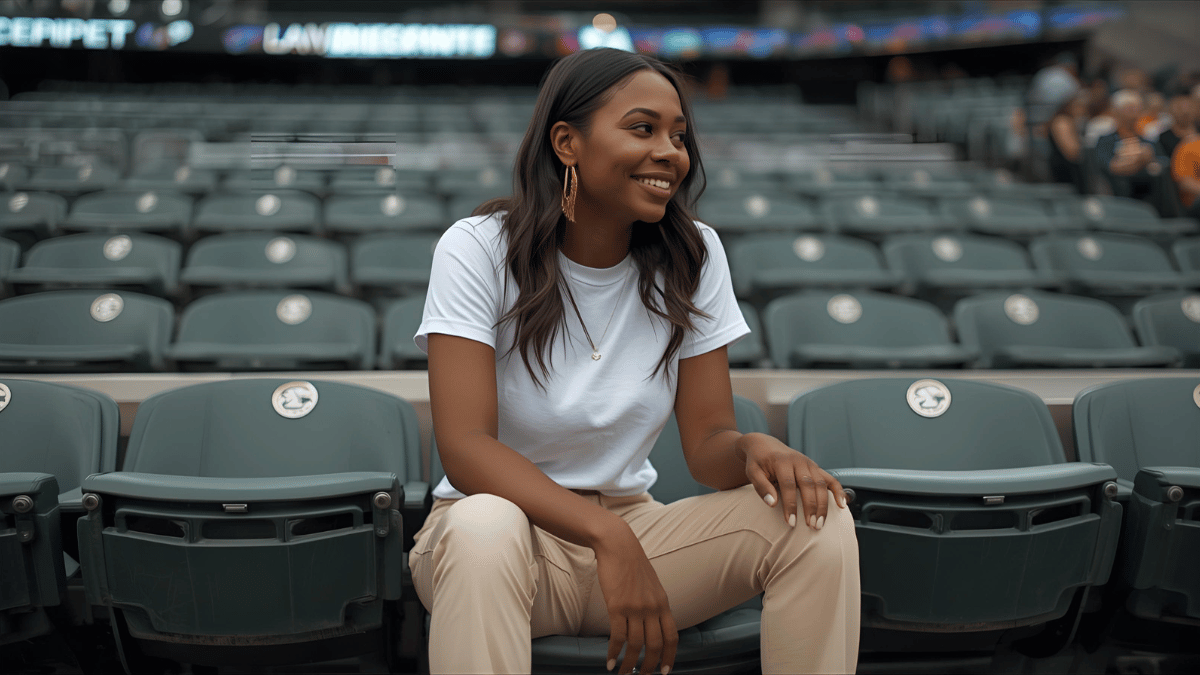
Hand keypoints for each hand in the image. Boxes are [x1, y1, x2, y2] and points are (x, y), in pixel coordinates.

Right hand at [593, 523, 677, 674]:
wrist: (617, 545)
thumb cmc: (632, 563)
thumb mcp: (652, 585)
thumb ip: (654, 604)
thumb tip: (653, 624)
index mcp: (663, 603)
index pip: (672, 636)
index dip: (670, 656)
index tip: (664, 671)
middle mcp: (652, 608)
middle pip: (655, 645)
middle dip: (649, 666)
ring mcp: (635, 608)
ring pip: (636, 645)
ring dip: (629, 664)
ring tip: (622, 674)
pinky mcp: (617, 606)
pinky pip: (618, 636)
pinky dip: (613, 652)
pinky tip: (609, 661)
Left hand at [739, 432, 847, 530]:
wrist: (764, 445)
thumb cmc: (757, 461)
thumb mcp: (752, 472)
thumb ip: (761, 487)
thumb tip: (772, 503)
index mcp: (782, 461)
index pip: (788, 485)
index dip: (791, 505)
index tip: (791, 522)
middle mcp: (798, 461)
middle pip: (809, 485)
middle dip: (812, 507)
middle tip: (812, 526)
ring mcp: (809, 463)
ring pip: (821, 484)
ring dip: (823, 504)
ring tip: (820, 523)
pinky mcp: (815, 467)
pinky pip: (830, 479)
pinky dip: (838, 491)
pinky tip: (842, 505)